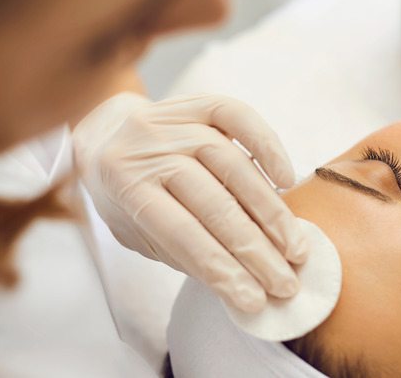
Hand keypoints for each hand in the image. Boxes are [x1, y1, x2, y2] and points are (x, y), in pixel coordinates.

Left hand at [72, 92, 308, 312]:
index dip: (221, 270)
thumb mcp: (137, 231)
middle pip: (213, 204)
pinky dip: (268, 147)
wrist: (106, 136)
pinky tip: (287, 180)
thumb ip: (182, 249)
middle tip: (285, 281)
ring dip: (271, 213)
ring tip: (294, 248)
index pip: (182, 235)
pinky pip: (239, 117)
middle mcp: (147, 148)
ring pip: (233, 165)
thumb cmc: (125, 194)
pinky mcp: (196, 101)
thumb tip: (244, 280)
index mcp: (124, 186)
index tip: (254, 300)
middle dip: (256, 250)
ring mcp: (173, 121)